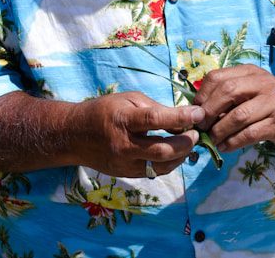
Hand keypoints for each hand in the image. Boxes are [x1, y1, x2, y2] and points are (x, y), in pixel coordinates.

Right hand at [70, 91, 204, 177]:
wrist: (76, 135)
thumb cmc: (104, 110)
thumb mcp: (127, 99)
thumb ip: (153, 108)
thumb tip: (180, 118)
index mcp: (123, 120)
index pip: (155, 119)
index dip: (180, 117)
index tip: (198, 113)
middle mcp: (124, 145)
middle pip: (163, 150)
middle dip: (186, 143)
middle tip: (196, 133)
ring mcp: (125, 164)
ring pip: (162, 166)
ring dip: (181, 156)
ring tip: (189, 143)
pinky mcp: (127, 175)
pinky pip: (154, 172)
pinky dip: (169, 163)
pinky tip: (175, 152)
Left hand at [193, 65, 274, 151]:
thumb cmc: (271, 104)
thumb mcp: (251, 92)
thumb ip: (228, 97)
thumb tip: (199, 113)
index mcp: (249, 72)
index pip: (218, 76)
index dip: (202, 94)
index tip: (195, 111)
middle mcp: (261, 82)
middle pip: (227, 91)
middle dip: (209, 111)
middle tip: (200, 126)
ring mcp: (272, 102)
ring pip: (239, 115)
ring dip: (220, 130)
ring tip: (212, 140)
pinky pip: (250, 133)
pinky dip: (233, 142)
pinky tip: (225, 148)